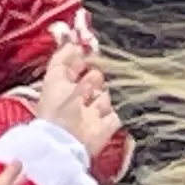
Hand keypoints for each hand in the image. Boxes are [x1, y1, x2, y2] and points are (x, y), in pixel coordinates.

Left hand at [31, 39, 119, 158]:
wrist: (68, 141)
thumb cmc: (57, 108)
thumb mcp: (54, 78)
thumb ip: (62, 59)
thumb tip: (73, 42)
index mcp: (61, 91)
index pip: (72, 72)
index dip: (79, 61)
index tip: (89, 49)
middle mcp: (77, 103)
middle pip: (91, 83)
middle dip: (96, 74)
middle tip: (104, 64)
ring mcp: (93, 115)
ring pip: (106, 97)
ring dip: (111, 89)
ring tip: (116, 78)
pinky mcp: (108, 126)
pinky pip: (119, 113)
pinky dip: (124, 104)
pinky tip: (130, 91)